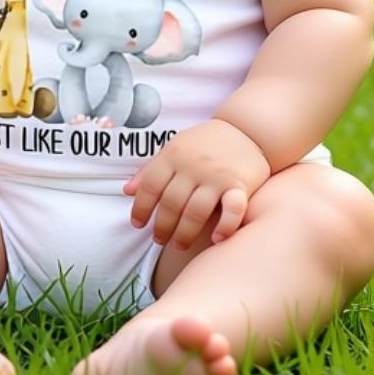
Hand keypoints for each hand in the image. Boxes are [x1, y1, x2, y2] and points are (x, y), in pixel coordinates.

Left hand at [123, 118, 270, 249]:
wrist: (246, 129)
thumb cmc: (204, 143)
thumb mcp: (173, 148)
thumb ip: (150, 170)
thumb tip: (127, 191)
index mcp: (173, 155)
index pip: (150, 186)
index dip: (141, 208)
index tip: (138, 224)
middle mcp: (192, 166)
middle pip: (171, 203)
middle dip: (163, 226)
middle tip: (159, 240)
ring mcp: (217, 176)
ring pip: (196, 212)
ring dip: (185, 233)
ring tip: (179, 245)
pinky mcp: (240, 185)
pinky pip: (232, 210)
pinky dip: (224, 227)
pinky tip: (216, 239)